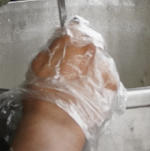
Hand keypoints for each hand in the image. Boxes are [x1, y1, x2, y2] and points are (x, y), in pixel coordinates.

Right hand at [23, 17, 125, 140]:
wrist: (57, 121)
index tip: (68, 45)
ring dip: (93, 72)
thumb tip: (56, 46)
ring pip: (100, 63)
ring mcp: (104, 67)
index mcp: (72, 40)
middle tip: (70, 73)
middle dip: (82, 57)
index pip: (75, 29)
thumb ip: (51, 50)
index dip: (71, 38)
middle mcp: (91, 50)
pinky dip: (101, 86)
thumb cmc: (44, 96)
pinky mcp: (112, 85)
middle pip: (90, 47)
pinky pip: (108, 81)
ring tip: (78, 88)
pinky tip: (88, 96)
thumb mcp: (38, 65)